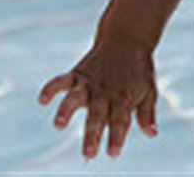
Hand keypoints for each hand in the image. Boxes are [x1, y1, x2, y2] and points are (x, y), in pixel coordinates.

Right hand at [37, 37, 157, 158]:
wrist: (128, 39)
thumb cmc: (138, 72)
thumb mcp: (149, 91)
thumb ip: (146, 113)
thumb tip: (152, 134)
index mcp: (123, 99)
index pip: (120, 121)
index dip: (116, 137)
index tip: (113, 153)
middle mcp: (104, 93)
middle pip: (97, 116)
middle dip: (93, 134)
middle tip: (89, 153)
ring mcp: (89, 83)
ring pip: (75, 98)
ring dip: (66, 111)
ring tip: (58, 125)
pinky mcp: (77, 75)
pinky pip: (62, 80)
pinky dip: (51, 88)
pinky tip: (42, 99)